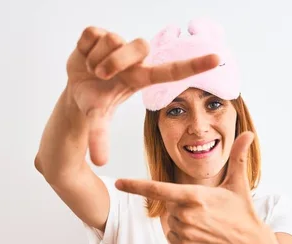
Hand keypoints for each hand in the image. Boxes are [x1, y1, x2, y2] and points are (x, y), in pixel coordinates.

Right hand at [66, 26, 219, 165]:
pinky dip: (83, 48)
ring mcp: (118, 43)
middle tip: (101, 75)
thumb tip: (99, 163)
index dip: (195, 66)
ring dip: (96, 59)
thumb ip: (100, 138)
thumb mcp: (98, 119)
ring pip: (113, 40)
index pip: (173, 71)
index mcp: (141, 78)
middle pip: (140, 45)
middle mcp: (134, 58)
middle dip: (116, 62)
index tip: (217, 59)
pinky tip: (84, 57)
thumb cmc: (94, 103)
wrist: (73, 89)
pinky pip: (93, 34)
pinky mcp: (99, 33)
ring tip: (92, 70)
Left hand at [115, 131, 274, 243]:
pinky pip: (172, 236)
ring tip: (207, 222)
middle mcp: (187, 215)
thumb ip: (238, 156)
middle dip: (182, 203)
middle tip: (206, 209)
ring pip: (171, 220)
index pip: (158, 190)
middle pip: (169, 204)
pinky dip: (183, 234)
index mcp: (195, 196)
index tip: (118, 183)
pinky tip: (202, 234)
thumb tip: (248, 133)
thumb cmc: (242, 210)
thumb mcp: (239, 183)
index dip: (135, 186)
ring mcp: (186, 233)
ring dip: (183, 219)